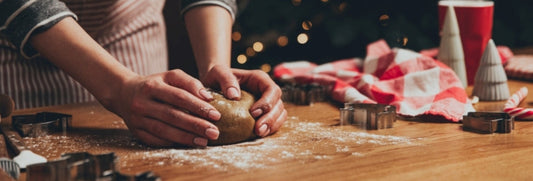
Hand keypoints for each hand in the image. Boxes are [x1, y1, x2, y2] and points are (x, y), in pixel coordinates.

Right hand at [107, 69, 221, 146]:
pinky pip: (156, 140)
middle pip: (172, 116)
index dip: (198, 106)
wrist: (123, 93)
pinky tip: (188, 143)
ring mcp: (137, 119)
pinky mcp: (136, 132)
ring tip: (205, 141)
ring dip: (186, 137)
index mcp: (151, 86)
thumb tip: (207, 97)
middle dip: (195, 125)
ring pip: (164, 131)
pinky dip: (173, 142)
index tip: (216, 114)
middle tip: (214, 132)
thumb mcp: (170, 76)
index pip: (178, 97)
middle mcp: (142, 103)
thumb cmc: (154, 84)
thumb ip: (189, 82)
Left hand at [201, 66, 287, 136]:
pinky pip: (275, 122)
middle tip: (258, 130)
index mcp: (259, 79)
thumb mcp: (218, 73)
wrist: (215, 85)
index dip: (267, 102)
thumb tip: (234, 95)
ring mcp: (268, 102)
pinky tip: (259, 134)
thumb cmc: (218, 77)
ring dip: (272, 126)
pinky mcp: (265, 114)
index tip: (253, 113)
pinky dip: (270, 129)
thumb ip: (226, 79)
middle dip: (271, 118)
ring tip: (259, 133)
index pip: (272, 90)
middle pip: (278, 104)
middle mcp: (266, 90)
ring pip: (280, 114)